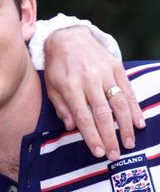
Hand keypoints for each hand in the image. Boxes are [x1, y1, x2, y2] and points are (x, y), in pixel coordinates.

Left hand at [43, 26, 144, 160]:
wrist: (68, 37)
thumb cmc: (57, 66)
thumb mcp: (51, 85)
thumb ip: (61, 106)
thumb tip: (71, 127)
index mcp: (70, 86)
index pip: (83, 116)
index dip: (91, 135)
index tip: (98, 152)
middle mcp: (89, 80)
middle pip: (103, 113)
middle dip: (110, 136)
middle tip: (115, 155)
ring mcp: (105, 73)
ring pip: (119, 103)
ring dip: (126, 125)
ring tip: (129, 143)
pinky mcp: (116, 67)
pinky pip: (128, 90)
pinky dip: (135, 108)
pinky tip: (139, 122)